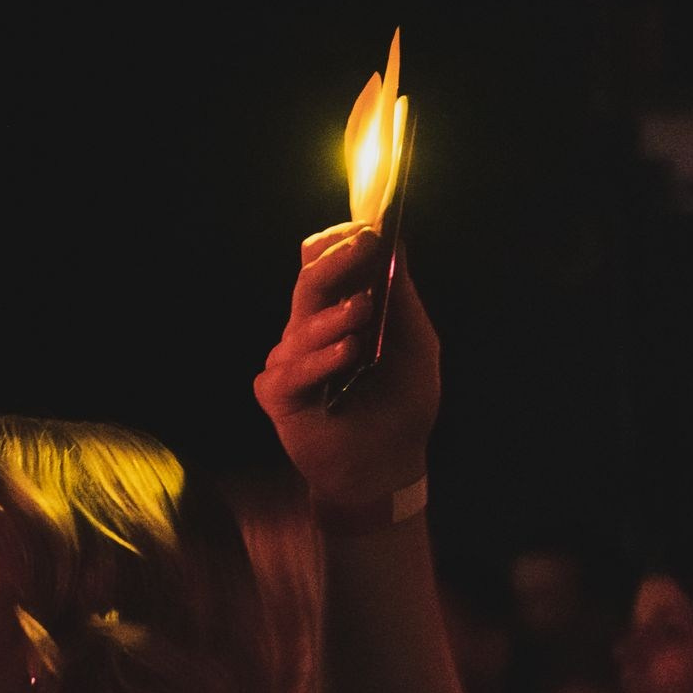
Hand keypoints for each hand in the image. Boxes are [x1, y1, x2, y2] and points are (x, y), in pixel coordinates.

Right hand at [252, 223, 439, 505]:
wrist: (386, 463)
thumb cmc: (400, 403)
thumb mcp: (414, 342)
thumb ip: (400, 299)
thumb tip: (395, 244)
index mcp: (337, 311)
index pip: (322, 264)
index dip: (339, 242)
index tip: (366, 229)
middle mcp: (308, 330)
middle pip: (307, 284)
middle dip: (334, 262)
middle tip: (362, 248)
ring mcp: (289, 362)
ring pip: (300, 326)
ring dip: (333, 318)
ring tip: (362, 316)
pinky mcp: (277, 395)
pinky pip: (290, 372)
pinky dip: (319, 362)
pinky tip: (345, 355)